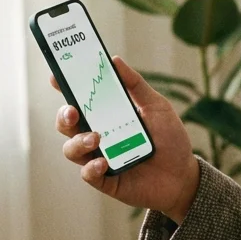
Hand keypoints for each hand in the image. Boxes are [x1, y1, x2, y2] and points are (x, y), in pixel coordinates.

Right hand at [51, 56, 200, 222]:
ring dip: (78, 142)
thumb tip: (114, 60)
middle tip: (73, 110)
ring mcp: (98, 157)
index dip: (64, 87)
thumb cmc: (169, 138)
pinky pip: (88, 174)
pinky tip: (103, 162)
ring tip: (96, 138)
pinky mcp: (105, 180)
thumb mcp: (156, 106)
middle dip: (64, 116)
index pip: (79, 99)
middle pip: (67, 124)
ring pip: (71, 149)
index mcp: (106, 115)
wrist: (183, 174)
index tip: (56, 77)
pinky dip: (91, 167)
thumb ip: (136, 85)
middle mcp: (97, 135)